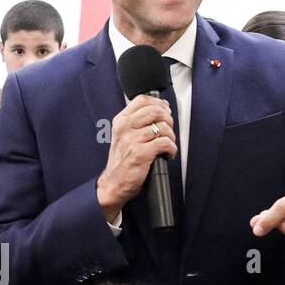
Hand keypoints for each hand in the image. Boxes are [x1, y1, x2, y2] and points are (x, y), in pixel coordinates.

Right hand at [96, 95, 176, 221]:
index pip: (142, 100)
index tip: (165, 109)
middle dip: (168, 119)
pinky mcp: (141, 153)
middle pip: (155, 111)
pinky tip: (168, 153)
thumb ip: (138, 121)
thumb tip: (161, 108)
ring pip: (162, 127)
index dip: (158, 102)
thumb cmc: (121, 161)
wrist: (113, 184)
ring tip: (167, 144)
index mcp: (121, 121)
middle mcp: (125, 128)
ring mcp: (132, 140)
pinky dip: (171, 148)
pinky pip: (165, 143)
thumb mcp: (123, 136)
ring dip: (171, 136)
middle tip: (168, 129)